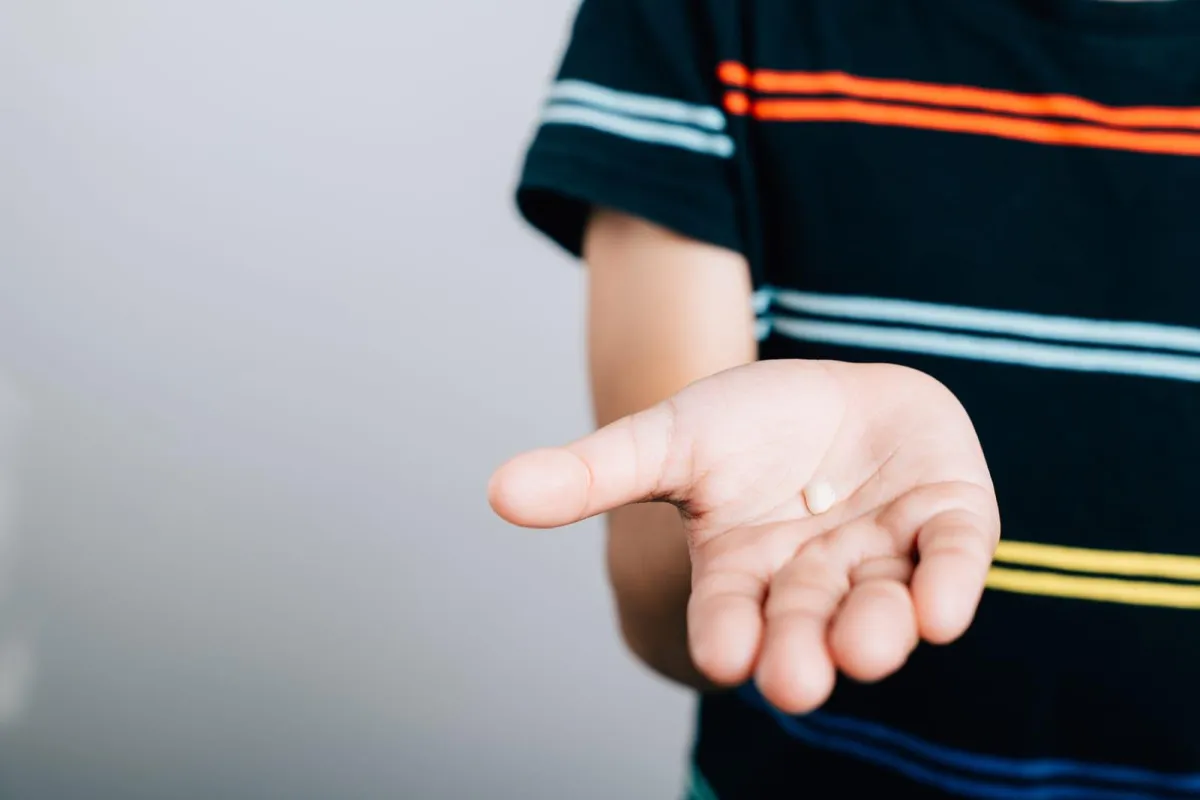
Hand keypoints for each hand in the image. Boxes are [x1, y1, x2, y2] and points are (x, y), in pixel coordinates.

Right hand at [488, 360, 998, 713]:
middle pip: (807, 626)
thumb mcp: (669, 439)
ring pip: (882, 605)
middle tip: (794, 681)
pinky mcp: (949, 521)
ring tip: (866, 644)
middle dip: (801, 653)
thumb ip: (595, 472)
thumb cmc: (746, 427)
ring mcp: (885, 555)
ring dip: (877, 628)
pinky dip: (951, 583)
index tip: (723, 656)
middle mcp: (815, 579)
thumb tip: (497, 492)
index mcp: (745, 571)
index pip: (730, 615)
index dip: (727, 635)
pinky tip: (943, 609)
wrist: (838, 392)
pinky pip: (954, 559)